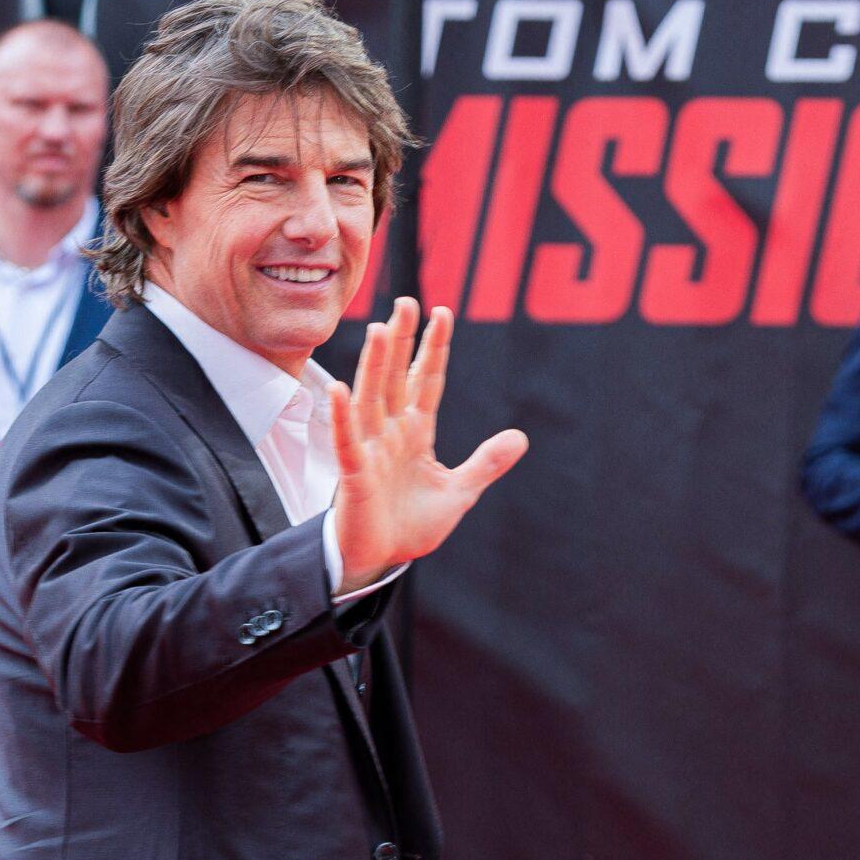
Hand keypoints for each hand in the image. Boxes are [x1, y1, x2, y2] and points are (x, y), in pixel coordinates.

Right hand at [330, 298, 527, 596]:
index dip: (435, 349)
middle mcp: (391, 432)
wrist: (379, 559)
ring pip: (372, 398)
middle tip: (406, 300)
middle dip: (401, 341)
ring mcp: (370, 449)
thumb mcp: (458, 493)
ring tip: (380, 328)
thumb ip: (485, 464)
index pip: (427, 382)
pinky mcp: (354, 473)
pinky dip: (342, 416)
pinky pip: (347, 441)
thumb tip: (520, 438)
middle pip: (397, 378)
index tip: (443, 313)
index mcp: (416, 433)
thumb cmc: (409, 525)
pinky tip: (339, 388)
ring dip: (374, 365)